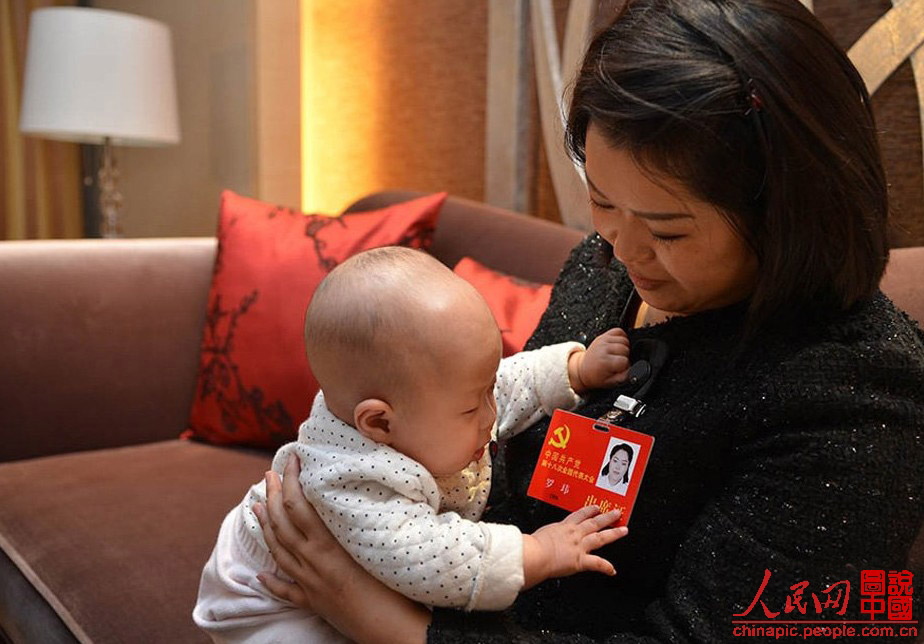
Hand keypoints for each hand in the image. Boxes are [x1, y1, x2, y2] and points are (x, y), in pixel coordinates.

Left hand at [254, 454, 429, 643]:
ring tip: (255, 508)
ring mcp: (310, 585)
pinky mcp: (315, 603)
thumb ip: (359, 524)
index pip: (300, 506)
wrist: (391, 630)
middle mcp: (313, 564)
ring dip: (265, 528)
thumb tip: (352, 497)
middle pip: (283, 525)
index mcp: (328, 547)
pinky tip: (260, 575)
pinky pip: (287, 591)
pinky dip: (272, 581)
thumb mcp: (376, 547)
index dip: (292, 480)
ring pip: (279, 552)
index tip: (291, 459)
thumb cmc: (393, 589)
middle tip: (268, 476)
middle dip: (272, 497)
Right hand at [521, 505, 627, 587]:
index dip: (589, 510)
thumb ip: (542, 538)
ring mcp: (579, 546)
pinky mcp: (581, 560)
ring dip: (614, 534)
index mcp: (562, 527)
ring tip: (624, 530)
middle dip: (607, 517)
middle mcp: (573, 534)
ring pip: (600, 537)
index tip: (596, 508)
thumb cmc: (531, 546)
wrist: (535, 555)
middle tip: (616, 513)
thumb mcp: (536, 535)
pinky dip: (606, 567)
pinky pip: (597, 563)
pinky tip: (612, 570)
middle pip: (594, 522)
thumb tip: (535, 543)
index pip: (579, 515)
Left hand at [568, 328, 630, 391]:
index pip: (625, 361)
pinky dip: (622, 337)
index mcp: (604, 361)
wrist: (583, 369)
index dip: (625, 367)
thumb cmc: (596, 375)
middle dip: (625, 357)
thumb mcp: (609, 382)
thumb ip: (623, 377)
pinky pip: (619, 331)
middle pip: (626, 349)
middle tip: (618, 363)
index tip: (620, 369)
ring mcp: (603, 340)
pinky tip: (618, 346)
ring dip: (624, 347)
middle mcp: (603, 348)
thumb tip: (632, 371)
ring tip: (617, 355)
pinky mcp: (603, 336)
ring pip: (624, 340)